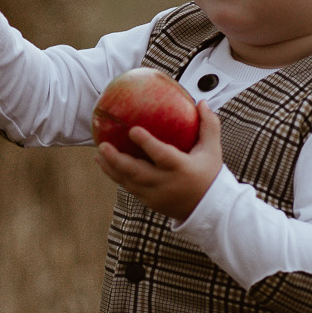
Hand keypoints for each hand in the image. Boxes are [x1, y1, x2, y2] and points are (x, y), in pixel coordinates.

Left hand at [95, 103, 223, 221]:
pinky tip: (106, 165)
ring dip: (111, 168)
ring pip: (128, 182)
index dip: (147, 144)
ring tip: (98, 154)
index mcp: (181, 168)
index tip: (133, 130)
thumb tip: (201, 103)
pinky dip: (117, 177)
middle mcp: (166, 183)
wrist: (208, 209)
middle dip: (117, 159)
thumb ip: (208, 126)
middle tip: (103, 145)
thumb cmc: (209, 175)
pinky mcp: (149, 202)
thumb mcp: (213, 150)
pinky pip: (129, 188)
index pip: (162, 156)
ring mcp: (155, 195)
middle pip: (137, 172)